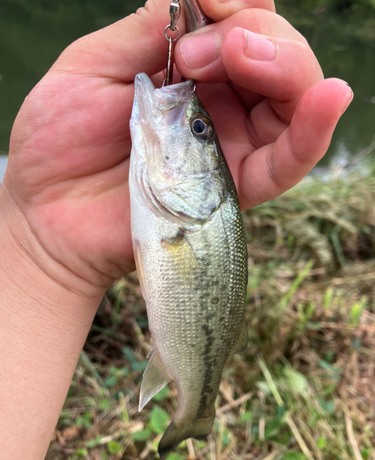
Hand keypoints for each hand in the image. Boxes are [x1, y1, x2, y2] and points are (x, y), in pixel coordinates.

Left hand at [1, 0, 351, 297]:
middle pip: (277, 57)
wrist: (48, 212)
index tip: (206, 1)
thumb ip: (149, 31)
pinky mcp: (234, 190)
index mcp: (188, 72)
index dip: (237, 3)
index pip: (242, 24)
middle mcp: (219, 105)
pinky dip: (314, 131)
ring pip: (293, 101)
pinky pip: (289, 162)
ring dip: (283, 66)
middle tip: (201, 51)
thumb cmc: (59, 140)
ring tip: (241, 55)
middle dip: (254, 35)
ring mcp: (231, 147)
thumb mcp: (93, 65)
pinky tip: (330, 97)